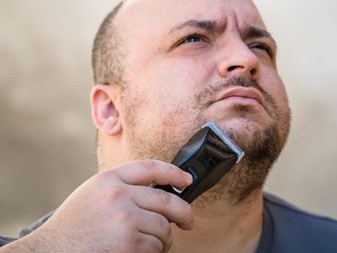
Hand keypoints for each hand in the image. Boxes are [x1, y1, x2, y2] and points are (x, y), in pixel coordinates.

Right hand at [3, 159, 192, 252]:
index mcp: (109, 179)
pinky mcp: (129, 242)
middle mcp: (119, 194)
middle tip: (188, 221)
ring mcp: (125, 218)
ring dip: (163, 239)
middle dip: (184, 213)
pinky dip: (153, 252)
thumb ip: (121, 187)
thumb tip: (160, 191)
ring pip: (163, 227)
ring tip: (150, 244)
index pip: (151, 168)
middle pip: (167, 200)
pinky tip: (138, 252)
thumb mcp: (92, 194)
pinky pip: (155, 246)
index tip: (187, 181)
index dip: (174, 173)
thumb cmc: (72, 228)